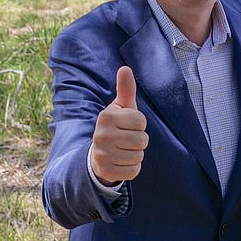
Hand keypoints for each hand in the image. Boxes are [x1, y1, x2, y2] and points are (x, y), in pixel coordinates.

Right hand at [90, 66, 148, 185]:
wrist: (98, 154)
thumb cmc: (116, 126)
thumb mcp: (121, 107)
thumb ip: (126, 89)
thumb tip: (125, 68)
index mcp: (106, 116)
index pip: (141, 121)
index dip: (140, 124)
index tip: (129, 125)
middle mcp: (101, 135)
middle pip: (142, 140)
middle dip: (140, 140)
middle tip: (127, 139)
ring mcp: (102, 155)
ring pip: (139, 156)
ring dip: (136, 154)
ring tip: (124, 149)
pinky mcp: (106, 172)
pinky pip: (134, 171)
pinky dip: (132, 167)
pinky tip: (122, 161)